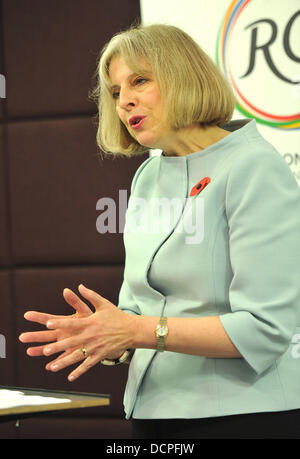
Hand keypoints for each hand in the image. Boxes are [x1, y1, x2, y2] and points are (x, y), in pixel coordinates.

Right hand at [19, 287, 92, 367]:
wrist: (102, 333)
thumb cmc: (92, 320)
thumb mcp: (84, 310)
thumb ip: (75, 302)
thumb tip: (66, 290)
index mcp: (63, 322)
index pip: (48, 319)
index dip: (38, 317)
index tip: (26, 314)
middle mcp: (62, 333)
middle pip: (45, 335)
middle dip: (34, 336)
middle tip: (21, 337)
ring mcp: (65, 344)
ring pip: (50, 348)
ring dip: (40, 350)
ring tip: (29, 351)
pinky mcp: (72, 353)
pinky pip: (63, 359)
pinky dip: (56, 363)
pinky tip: (49, 366)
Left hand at [20, 284, 135, 380]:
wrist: (132, 330)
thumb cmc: (116, 316)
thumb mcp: (104, 304)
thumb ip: (90, 295)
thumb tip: (79, 286)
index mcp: (91, 322)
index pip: (73, 323)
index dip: (60, 323)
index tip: (48, 324)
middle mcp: (92, 336)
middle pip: (72, 342)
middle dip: (58, 347)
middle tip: (45, 350)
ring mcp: (96, 347)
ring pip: (78, 356)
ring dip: (64, 363)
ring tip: (52, 367)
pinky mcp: (100, 355)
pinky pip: (88, 365)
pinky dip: (79, 371)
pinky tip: (70, 377)